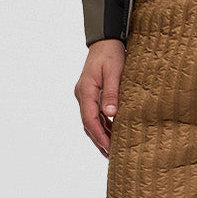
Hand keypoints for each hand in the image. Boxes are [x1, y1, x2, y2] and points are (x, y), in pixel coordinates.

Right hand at [75, 39, 125, 157]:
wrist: (106, 40)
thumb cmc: (111, 54)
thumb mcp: (114, 72)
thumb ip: (112, 93)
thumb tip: (110, 114)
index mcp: (86, 91)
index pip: (90, 119)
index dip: (99, 135)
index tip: (109, 148)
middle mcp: (82, 95)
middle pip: (88, 124)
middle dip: (98, 140)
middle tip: (110, 156)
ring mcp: (85, 95)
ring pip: (90, 121)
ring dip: (100, 135)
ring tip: (111, 151)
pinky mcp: (91, 94)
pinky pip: (94, 114)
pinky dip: (102, 125)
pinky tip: (112, 133)